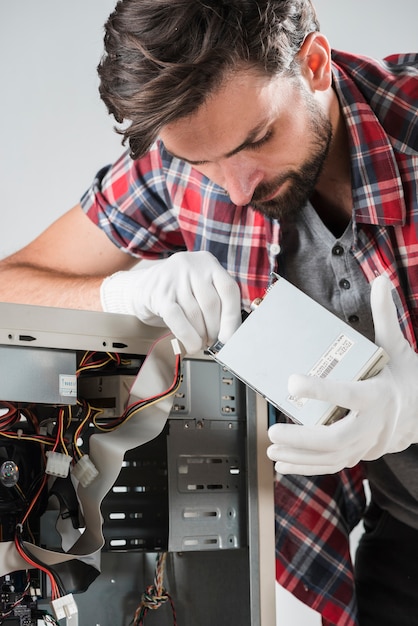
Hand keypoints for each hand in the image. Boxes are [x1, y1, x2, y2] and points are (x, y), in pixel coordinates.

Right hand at [100, 251, 241, 353]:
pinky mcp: (159, 294)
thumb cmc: (177, 291)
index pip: (228, 289)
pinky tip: (192, 345)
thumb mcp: (199, 286)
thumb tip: (231, 331)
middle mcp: (191, 266)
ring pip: (195, 313)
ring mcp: (174, 278)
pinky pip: (178, 319)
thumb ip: (217, 301)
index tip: (231, 336)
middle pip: (211, 303)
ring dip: (201, 334)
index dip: (233, 316)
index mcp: (208, 262)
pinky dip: (188, 336)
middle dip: (215, 329)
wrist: (141, 287)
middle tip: (213, 341)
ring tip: (201, 342)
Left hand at [267, 275, 417, 474]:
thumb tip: (381, 280)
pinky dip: (308, 467)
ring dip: (300, 456)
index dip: (321, 390)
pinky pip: (333, 464)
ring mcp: (368, 444)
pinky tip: (283, 466)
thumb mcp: (398, 347)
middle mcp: (374, 424)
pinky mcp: (361, 454)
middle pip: (338, 437)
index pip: (348, 394)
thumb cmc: (408, 378)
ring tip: (272, 450)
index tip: (293, 382)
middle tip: (274, 431)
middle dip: (303, 438)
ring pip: (333, 457)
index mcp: (380, 394)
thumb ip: (386, 316)